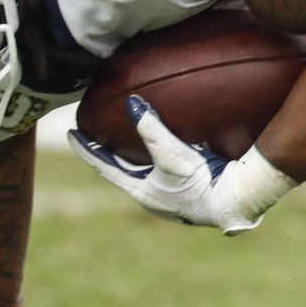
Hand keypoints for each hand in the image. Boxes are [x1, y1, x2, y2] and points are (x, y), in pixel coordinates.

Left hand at [68, 95, 294, 234]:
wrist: (235, 203)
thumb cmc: (201, 182)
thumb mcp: (172, 154)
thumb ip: (152, 129)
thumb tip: (131, 104)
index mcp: (140, 192)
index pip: (104, 167)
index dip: (87, 149)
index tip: (70, 133)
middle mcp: (151, 197)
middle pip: (120, 171)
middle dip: (107, 153)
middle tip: (94, 135)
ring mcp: (169, 197)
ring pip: (141, 172)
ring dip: (131, 157)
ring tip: (123, 140)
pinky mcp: (187, 192)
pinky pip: (162, 172)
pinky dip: (154, 158)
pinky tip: (165, 147)